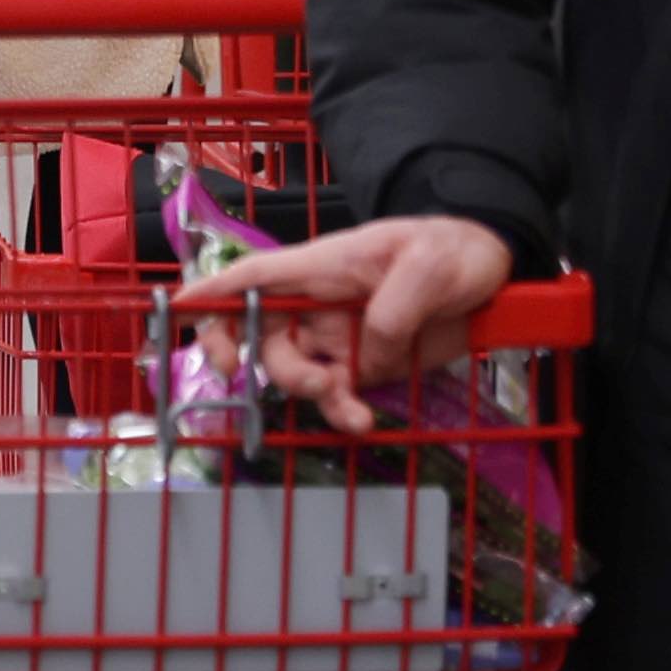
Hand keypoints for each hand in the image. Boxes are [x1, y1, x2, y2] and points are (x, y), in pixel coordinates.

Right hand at [173, 214, 517, 426]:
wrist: (494, 275)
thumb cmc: (454, 250)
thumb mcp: (431, 266)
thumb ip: (394, 308)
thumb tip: (368, 357)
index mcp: (323, 266)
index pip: (253, 276)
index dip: (210, 292)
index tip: (176, 312)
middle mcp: (319, 302)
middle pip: (256, 330)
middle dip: (249, 357)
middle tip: (267, 377)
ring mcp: (337, 336)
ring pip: (292, 371)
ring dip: (307, 393)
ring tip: (348, 406)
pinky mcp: (363, 365)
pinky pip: (335, 396)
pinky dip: (341, 413)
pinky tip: (363, 420)